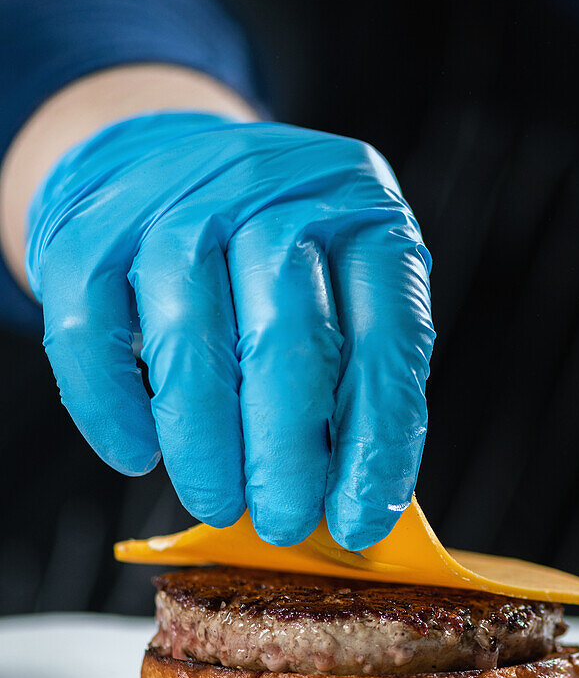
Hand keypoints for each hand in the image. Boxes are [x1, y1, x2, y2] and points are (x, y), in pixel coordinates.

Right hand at [26, 112, 433, 548]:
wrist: (162, 155)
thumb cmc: (267, 250)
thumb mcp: (340, 281)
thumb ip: (355, 372)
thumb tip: (356, 499)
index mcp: (362, 210)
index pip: (387, 336)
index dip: (378, 441)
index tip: (361, 520)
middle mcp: (273, 190)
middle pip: (287, 335)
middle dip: (287, 452)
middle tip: (284, 522)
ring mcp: (175, 200)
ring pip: (189, 337)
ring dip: (204, 443)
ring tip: (219, 500)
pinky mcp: (92, 226)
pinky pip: (91, 330)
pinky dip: (112, 407)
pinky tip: (137, 455)